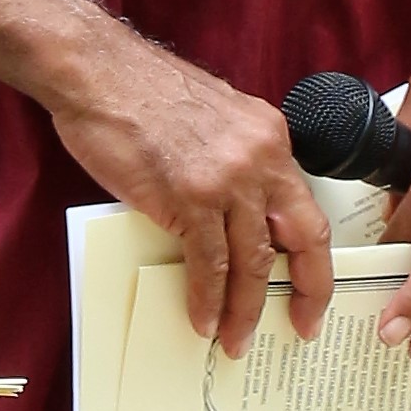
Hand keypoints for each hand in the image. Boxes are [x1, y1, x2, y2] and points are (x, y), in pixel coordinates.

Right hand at [46, 33, 331, 355]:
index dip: (314, 256)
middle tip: (301, 325)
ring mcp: (226, 179)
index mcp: (269, 137)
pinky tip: (204, 318)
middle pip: (302, 237)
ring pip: (252, 260)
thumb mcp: (212, 119)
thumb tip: (227, 216)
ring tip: (235, 338)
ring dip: (244, 308)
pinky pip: (208, 263)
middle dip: (307, 290)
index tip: (311, 288)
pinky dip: (207, 297)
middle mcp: (260, 158)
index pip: (305, 207)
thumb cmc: (138, 91)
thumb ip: (231, 163)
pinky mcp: (188, 198)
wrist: (96, 71)